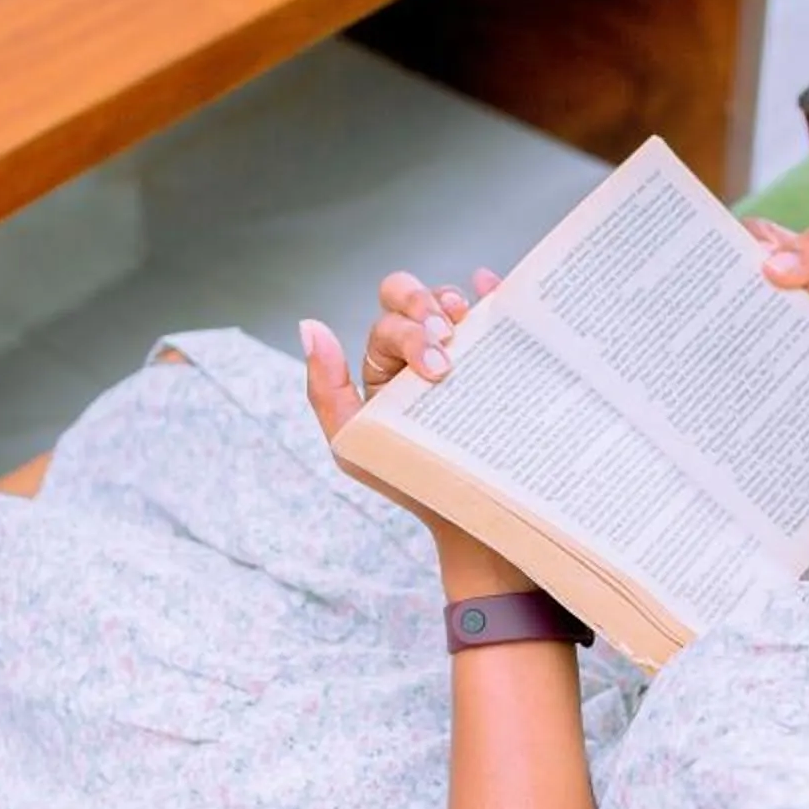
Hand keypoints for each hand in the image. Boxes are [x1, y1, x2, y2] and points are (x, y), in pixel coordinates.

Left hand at [302, 269, 529, 592]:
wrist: (473, 519)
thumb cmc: (411, 483)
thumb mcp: (354, 444)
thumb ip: (326, 390)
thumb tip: (310, 327)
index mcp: (386, 365)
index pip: (388, 325)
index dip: (408, 331)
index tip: (437, 370)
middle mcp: (421, 350)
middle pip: (412, 301)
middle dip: (426, 310)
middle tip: (447, 348)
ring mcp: (463, 350)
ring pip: (449, 300)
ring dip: (452, 299)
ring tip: (465, 320)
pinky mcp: (498, 358)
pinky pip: (493, 312)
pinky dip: (491, 291)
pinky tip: (491, 288)